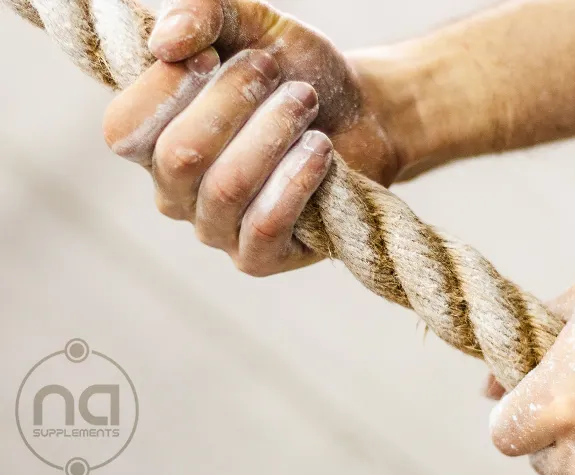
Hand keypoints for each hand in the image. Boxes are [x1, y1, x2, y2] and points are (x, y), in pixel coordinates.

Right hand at [102, 0, 399, 275]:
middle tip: (284, 80)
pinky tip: (320, 150)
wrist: (360, 115)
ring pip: (227, 187)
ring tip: (306, 104)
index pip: (124, 129)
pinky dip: (297, 178)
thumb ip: (203, 13)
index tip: (215, 55)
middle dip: (239, 101)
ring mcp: (215, 229)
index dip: (168, 87)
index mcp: (154, 140)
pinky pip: (265, 225)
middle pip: (181, 154)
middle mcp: (174, 191)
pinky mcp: (258, 258)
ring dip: (275, 132)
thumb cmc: (296, 73)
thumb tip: (165, 42)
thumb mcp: (252, 26)